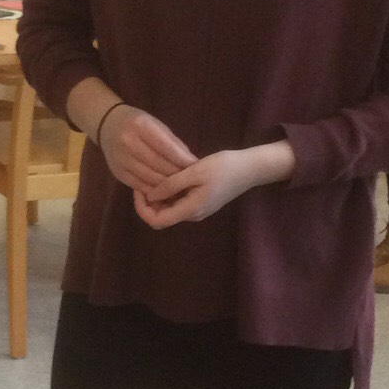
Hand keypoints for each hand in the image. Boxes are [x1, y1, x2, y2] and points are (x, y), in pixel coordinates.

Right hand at [97, 104, 196, 190]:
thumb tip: (191, 163)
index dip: (183, 160)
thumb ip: (173, 143)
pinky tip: (165, 190)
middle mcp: (129, 143)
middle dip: (178, 175)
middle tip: (191, 180)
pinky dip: (155, 190)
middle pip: (160, 166)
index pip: (167, 148)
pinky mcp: (118, 173)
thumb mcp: (156, 125)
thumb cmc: (138, 123)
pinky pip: (140, 186)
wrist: (108, 126)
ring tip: (181, 187)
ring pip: (151, 179)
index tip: (196, 167)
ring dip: (168, 186)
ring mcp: (121, 160)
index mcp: (141, 126)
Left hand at [135, 141, 296, 229]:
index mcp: (190, 210)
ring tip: (153, 176)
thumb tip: (150, 195)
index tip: (138, 188)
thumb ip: (171, 185)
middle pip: (161, 217)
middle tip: (142, 180)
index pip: (156, 221)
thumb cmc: (224, 167)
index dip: (142, 208)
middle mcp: (192, 215)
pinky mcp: (202, 203)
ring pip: (169, 210)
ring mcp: (198, 211)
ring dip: (158, 197)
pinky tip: (168, 178)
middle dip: (148, 202)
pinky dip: (169, 194)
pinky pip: (179, 204)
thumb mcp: (194, 172)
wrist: (250, 169)